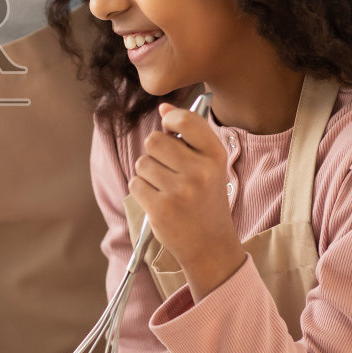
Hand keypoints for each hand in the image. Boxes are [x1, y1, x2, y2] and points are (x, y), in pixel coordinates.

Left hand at [128, 103, 244, 297]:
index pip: (186, 120)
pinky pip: (136, 183)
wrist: (210, 245)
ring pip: (142, 163)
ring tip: (165, 188)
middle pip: (154, 141)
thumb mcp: (209, 165)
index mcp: (215, 156)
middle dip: (155, 152)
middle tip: (168, 169)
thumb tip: (163, 107)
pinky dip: (142, 190)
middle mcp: (200, 172)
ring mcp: (180, 191)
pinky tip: (159, 200)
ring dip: (148, 173)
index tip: (170, 130)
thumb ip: (189, 134)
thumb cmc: (206, 199)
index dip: (170, 120)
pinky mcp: (161, 208)